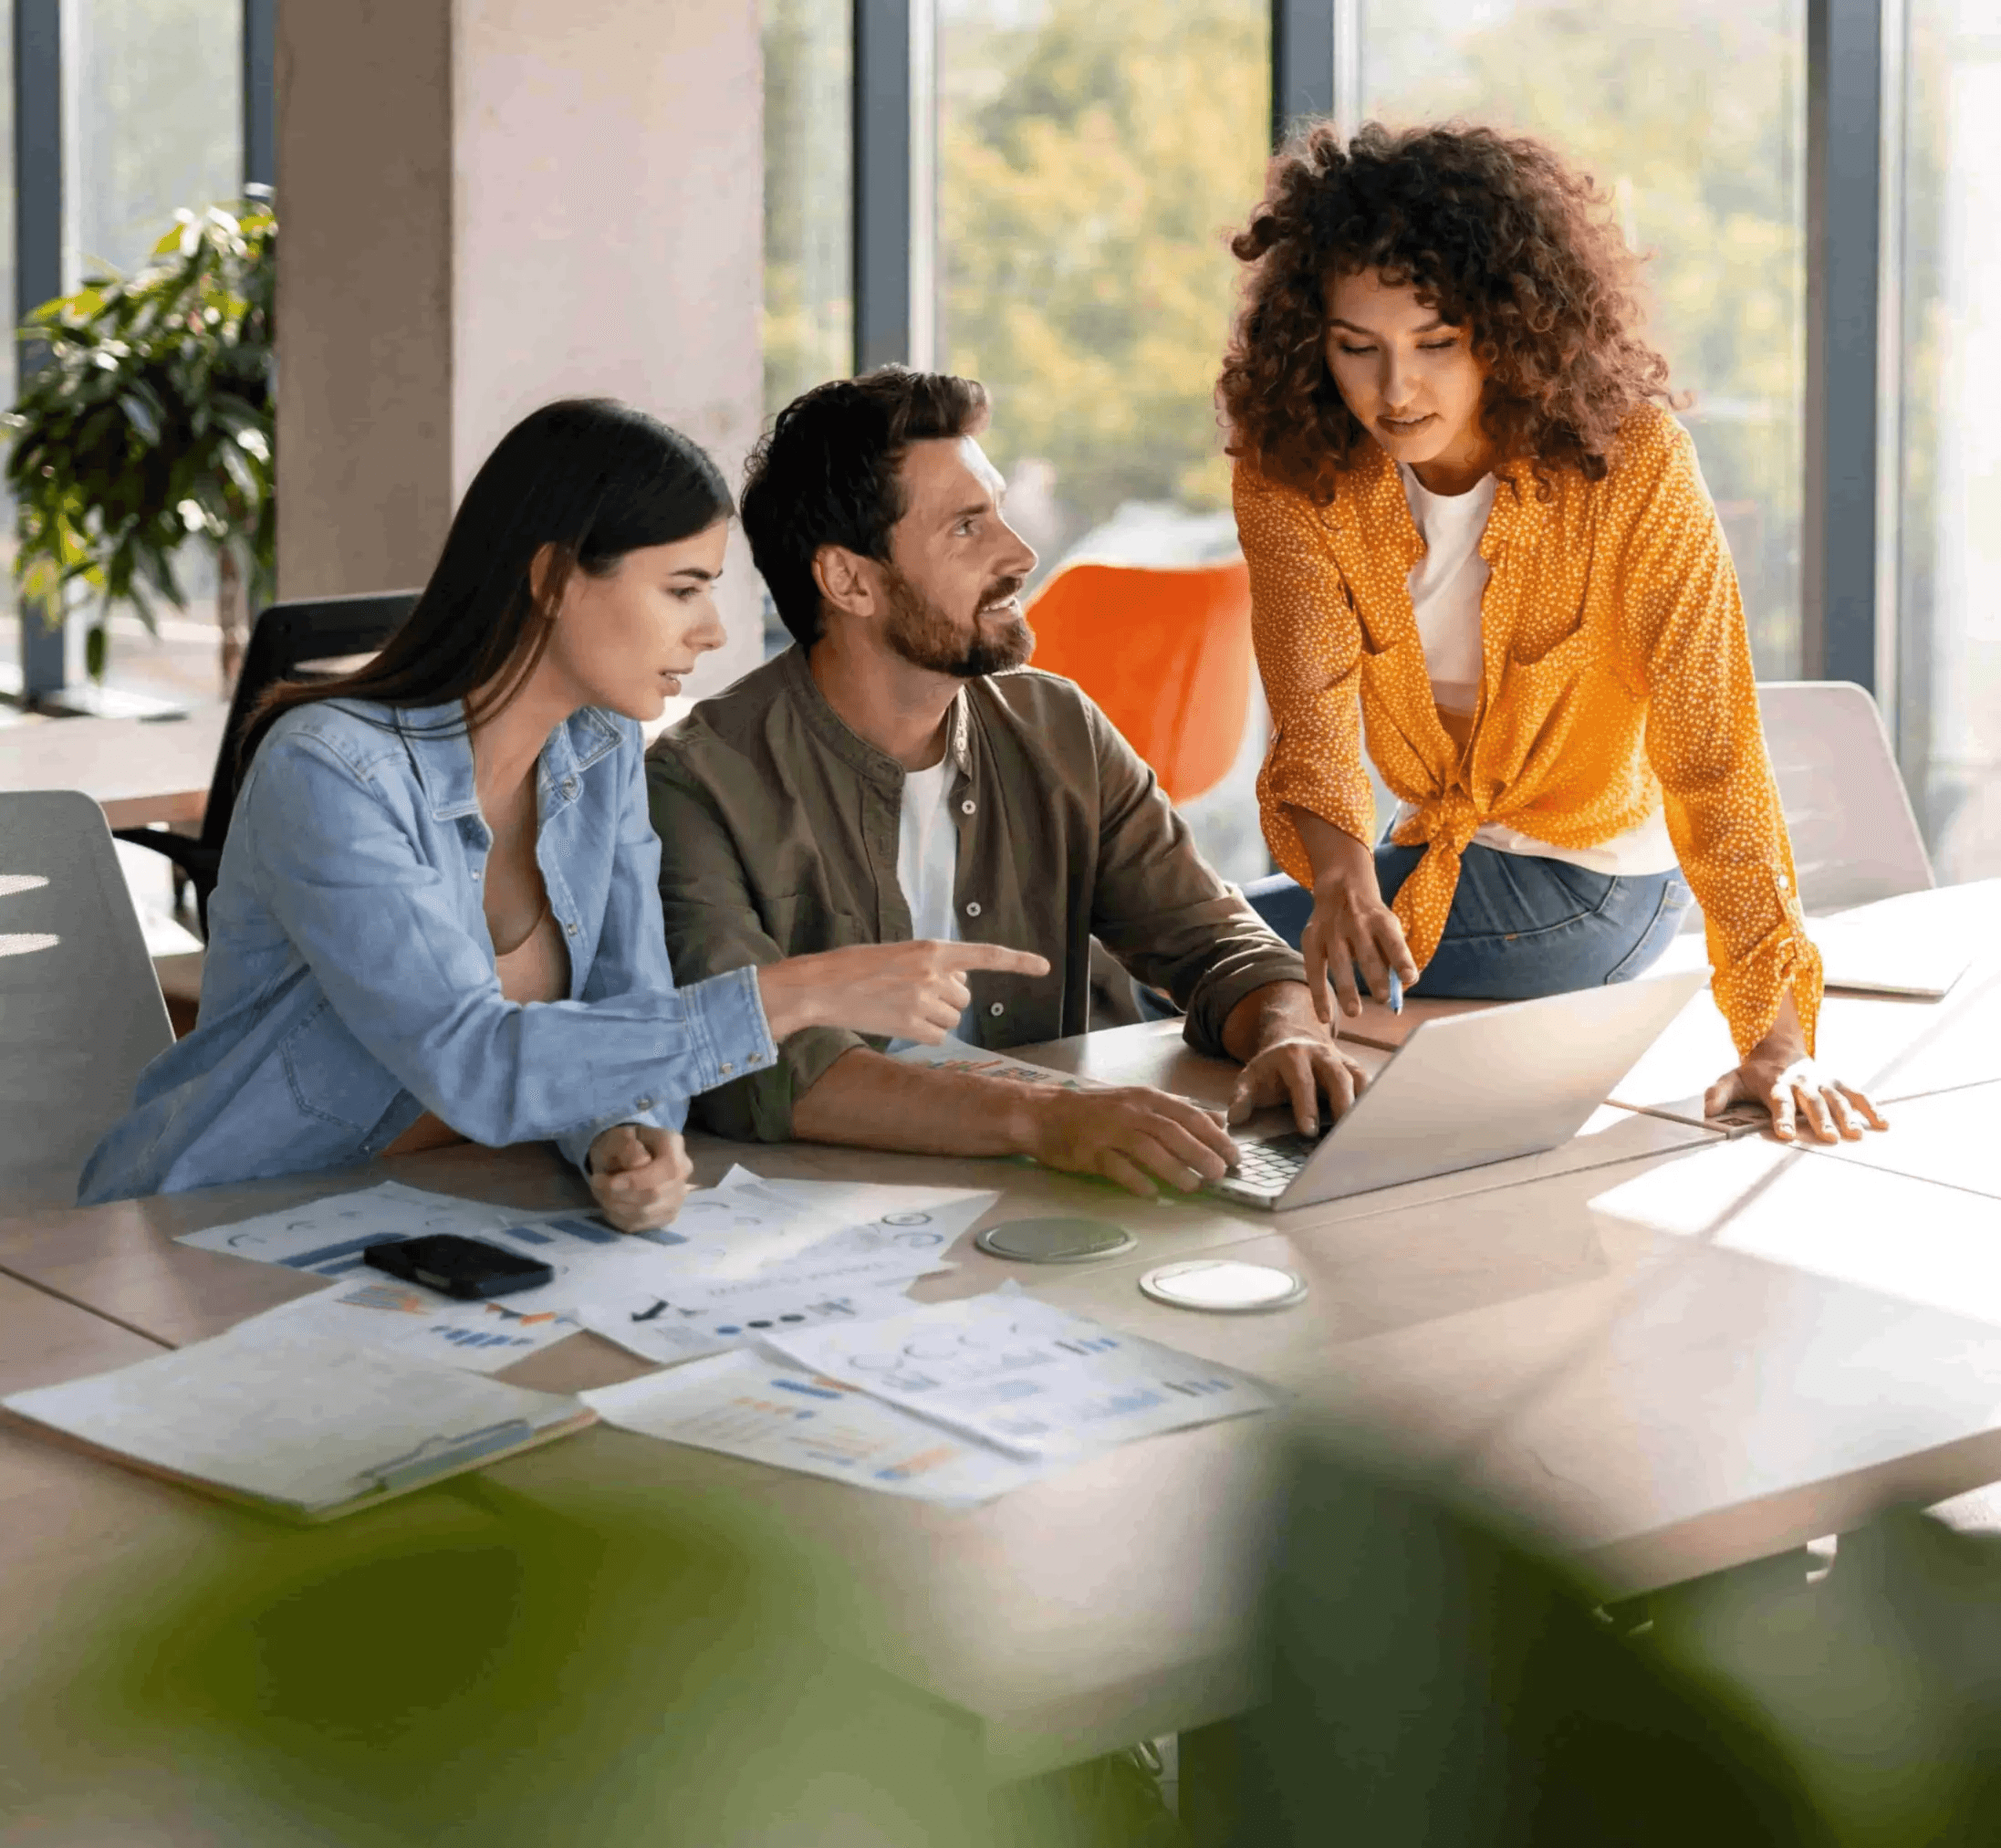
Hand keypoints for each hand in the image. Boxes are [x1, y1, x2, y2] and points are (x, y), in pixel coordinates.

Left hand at [587, 1123, 694, 1231]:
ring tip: (600, 1191)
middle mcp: (683, 1172)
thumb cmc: (621, 1144)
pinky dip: (617, 1217)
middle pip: (655, 1194)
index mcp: (674, 1145)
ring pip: (646, 1213)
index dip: (638, 1181)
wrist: (623, 1157)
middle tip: (596, 1184)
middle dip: (619, 1195)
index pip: (668, 1170)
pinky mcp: (666, 1216)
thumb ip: (626, 1145)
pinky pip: (639, 1224)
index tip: (608, 1182)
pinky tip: (609, 1203)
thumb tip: (639, 1163)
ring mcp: (678, 1196)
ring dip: (614, 1206)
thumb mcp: (617, 1136)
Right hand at [757, 940, 1050, 1043]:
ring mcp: (922, 1000)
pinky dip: (923, 1034)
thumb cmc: (856, 967)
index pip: (985, 955)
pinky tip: (898, 1021)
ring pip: (952, 1020)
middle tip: (914, 995)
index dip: (1018, 961)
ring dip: (934, 1018)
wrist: (822, 986)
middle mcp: (932, 973)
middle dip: (948, 1001)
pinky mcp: (910, 1025)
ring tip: (900, 1006)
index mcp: (931, 949)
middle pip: (964, 999)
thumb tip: (959, 986)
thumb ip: (932, 964)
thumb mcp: (900, 953)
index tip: (1044, 967)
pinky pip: (937, 1037)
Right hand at [1024, 1086, 1240, 1197]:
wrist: (1044, 1113)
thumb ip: (1177, 1111)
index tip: (1235, 1156)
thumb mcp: (1139, 1101)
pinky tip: (1151, 1194)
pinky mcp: (1089, 1151)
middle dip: (1201, 1153)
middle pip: (1173, 1132)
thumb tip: (1218, 1120)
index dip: (1215, 1136)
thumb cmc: (1096, 1110)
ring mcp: (1109, 1131)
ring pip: (1148, 1149)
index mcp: (1146, 1098)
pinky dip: (1136, 1180)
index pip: (1189, 1115)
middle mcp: (1131, 1111)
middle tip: (1221, 1174)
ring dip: (1174, 1169)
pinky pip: (1117, 1167)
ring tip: (1193, 1187)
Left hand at [1228, 1034, 1371, 1135]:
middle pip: (1337, 1077)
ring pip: (1358, 1078)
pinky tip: (1375, 1123)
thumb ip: (1242, 1097)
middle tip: (1344, 1133)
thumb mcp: (1250, 1078)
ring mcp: (1340, 1060)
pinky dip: (1374, 1101)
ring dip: (1363, 1103)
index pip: (1302, 1081)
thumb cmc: (1271, 1071)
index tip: (1308, 1131)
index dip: (1306, 1106)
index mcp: (1291, 1055)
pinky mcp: (1354, 1069)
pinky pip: (1369, 1083)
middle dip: (1342, 1104)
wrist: (1292, 1043)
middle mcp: (1320, 1054)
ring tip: (1365, 1131)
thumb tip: (1235, 1118)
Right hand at [1302, 872, 1419, 1023]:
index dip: (1402, 960)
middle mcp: (1356, 923)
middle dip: (1375, 978)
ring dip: (1347, 989)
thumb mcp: (1388, 927)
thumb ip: (1393, 956)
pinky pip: (1314, 970)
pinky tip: (1325, 1016)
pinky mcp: (1312, 938)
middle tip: (1384, 999)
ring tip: (1355, 1012)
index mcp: (1381, 920)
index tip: (1409, 978)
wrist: (1341, 886)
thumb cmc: (1371, 918)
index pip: (1394, 941)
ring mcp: (1332, 931)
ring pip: (1340, 963)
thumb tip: (1402, 988)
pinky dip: (1319, 995)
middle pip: (1366, 954)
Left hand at [1703, 1006, 1888, 1144]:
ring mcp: (1822, 1082)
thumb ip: (1719, 1094)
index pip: (1779, 1102)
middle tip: (1828, 1137)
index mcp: (1775, 1084)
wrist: (1778, 1048)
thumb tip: (1708, 1111)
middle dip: (1820, 1119)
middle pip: (1812, 1102)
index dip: (1781, 1117)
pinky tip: (1883, 1124)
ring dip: (1848, 1116)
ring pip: (1837, 1099)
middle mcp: (1801, 1083)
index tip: (1784, 1133)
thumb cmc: (1754, 1073)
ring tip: (1856, 1135)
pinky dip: (1871, 1107)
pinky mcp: (1837, 1082)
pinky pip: (1857, 1094)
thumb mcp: (1732, 1079)